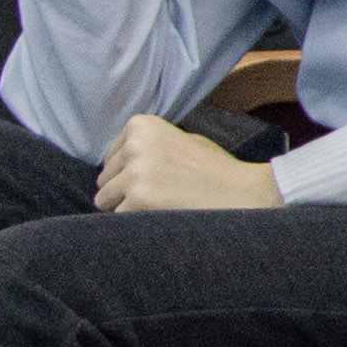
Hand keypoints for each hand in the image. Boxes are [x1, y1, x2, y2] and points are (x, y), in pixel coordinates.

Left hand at [93, 113, 281, 212]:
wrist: (241, 191)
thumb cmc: (212, 167)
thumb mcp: (179, 138)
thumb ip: (146, 145)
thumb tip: (115, 160)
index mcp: (141, 125)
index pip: (110, 158)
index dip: (126, 173)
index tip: (151, 177)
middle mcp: (134, 145)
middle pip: (105, 179)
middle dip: (123, 190)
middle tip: (157, 194)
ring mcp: (135, 172)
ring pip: (105, 199)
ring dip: (126, 207)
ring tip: (157, 205)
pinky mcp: (139, 198)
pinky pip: (119, 217)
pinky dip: (135, 221)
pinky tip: (160, 215)